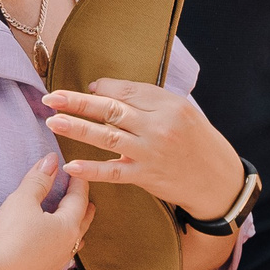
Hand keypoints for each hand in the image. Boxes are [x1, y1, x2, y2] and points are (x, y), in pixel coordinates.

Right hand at [0, 154, 91, 269]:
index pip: (78, 199)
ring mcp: (55, 266)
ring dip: (74, 234)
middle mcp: (67, 247)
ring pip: (71, 246)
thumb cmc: (11, 236)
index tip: (80, 173)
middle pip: (81, 224)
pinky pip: (56, 262)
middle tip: (89, 203)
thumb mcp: (22, 201)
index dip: (79, 184)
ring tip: (73, 229)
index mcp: (67, 226)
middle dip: (85, 211)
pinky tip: (51, 255)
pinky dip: (58, 252)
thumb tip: (51, 160)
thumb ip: (38, 180)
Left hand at [44, 80, 245, 221]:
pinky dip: (92, 169)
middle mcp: (158, 127)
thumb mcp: (181, 111)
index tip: (85, 89)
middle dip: (78, 102)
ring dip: (77, 129)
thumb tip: (101, 89)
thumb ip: (146, 100)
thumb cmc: (196, 142)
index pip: (126, 91)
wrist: (219, 180)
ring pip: (107, 137)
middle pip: (111, 110)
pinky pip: (114, 171)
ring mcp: (151, 152)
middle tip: (51, 97)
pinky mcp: (146, 176)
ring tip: (53, 122)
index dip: (102, 88)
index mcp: (168, 105)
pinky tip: (71, 165)